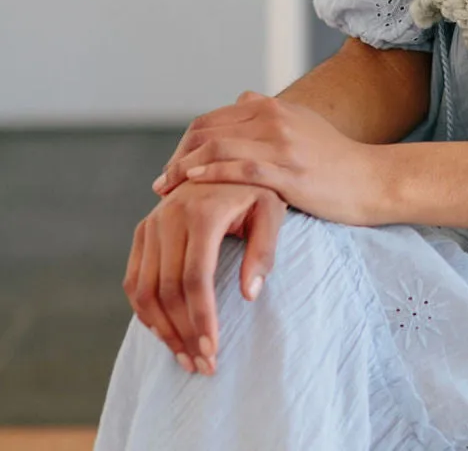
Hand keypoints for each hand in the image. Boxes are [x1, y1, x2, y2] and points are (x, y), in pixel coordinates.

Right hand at [124, 180, 285, 375]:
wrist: (230, 161)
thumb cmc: (258, 191)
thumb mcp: (272, 211)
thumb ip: (264, 251)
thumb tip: (249, 295)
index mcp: (203, 211)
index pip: (195, 279)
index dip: (202, 319)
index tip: (213, 353)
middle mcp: (170, 215)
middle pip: (169, 290)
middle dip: (184, 333)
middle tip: (202, 366)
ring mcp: (153, 222)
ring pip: (145, 289)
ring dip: (162, 330)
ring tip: (185, 357)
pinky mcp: (143, 229)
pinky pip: (133, 279)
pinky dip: (144, 311)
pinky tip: (164, 332)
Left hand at [152, 91, 382, 224]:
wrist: (370, 179)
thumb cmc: (335, 158)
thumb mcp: (303, 122)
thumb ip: (270, 112)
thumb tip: (241, 100)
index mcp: (273, 107)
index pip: (212, 120)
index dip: (186, 144)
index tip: (173, 166)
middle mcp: (274, 118)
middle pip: (208, 132)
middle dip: (178, 157)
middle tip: (162, 181)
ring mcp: (281, 144)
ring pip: (218, 148)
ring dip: (184, 169)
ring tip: (166, 189)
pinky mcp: (288, 171)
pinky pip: (240, 169)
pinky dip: (210, 175)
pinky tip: (192, 186)